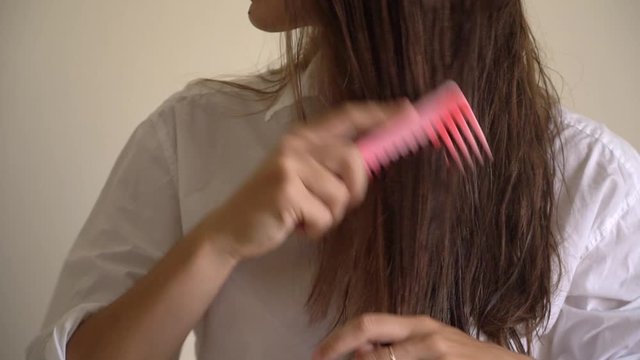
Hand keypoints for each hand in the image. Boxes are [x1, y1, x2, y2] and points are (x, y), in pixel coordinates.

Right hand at [194, 101, 408, 259]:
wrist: (231, 228)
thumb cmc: (273, 205)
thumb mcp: (301, 177)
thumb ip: (329, 165)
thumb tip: (369, 162)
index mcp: (301, 138)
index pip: (347, 116)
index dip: (379, 114)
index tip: (407, 111)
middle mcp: (295, 146)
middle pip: (353, 159)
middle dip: (355, 188)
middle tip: (337, 204)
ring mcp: (288, 166)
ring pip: (341, 194)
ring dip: (330, 215)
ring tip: (305, 215)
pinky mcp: (285, 190)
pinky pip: (326, 215)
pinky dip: (317, 229)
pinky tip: (295, 225)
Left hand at [313, 313, 530, 359]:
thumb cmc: (462, 358)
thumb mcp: (427, 344)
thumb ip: (396, 346)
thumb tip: (357, 352)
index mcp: (415, 325)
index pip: (366, 324)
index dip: (338, 339)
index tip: (319, 354)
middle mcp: (423, 332)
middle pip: (368, 328)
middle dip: (338, 344)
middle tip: (319, 358)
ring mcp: (436, 350)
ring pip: (382, 357)